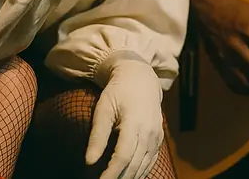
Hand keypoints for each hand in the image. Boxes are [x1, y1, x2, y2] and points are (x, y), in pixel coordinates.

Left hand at [86, 59, 162, 178]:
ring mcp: (156, 135)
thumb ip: (98, 135)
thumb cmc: (118, 91)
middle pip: (134, 164)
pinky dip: (141, 172)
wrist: (141, 78)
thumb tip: (89, 161)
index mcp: (134, 122)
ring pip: (144, 165)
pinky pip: (151, 161)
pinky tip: (130, 177)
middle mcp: (149, 131)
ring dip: (130, 178)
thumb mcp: (104, 108)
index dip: (111, 174)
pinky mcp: (159, 138)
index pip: (123, 156)